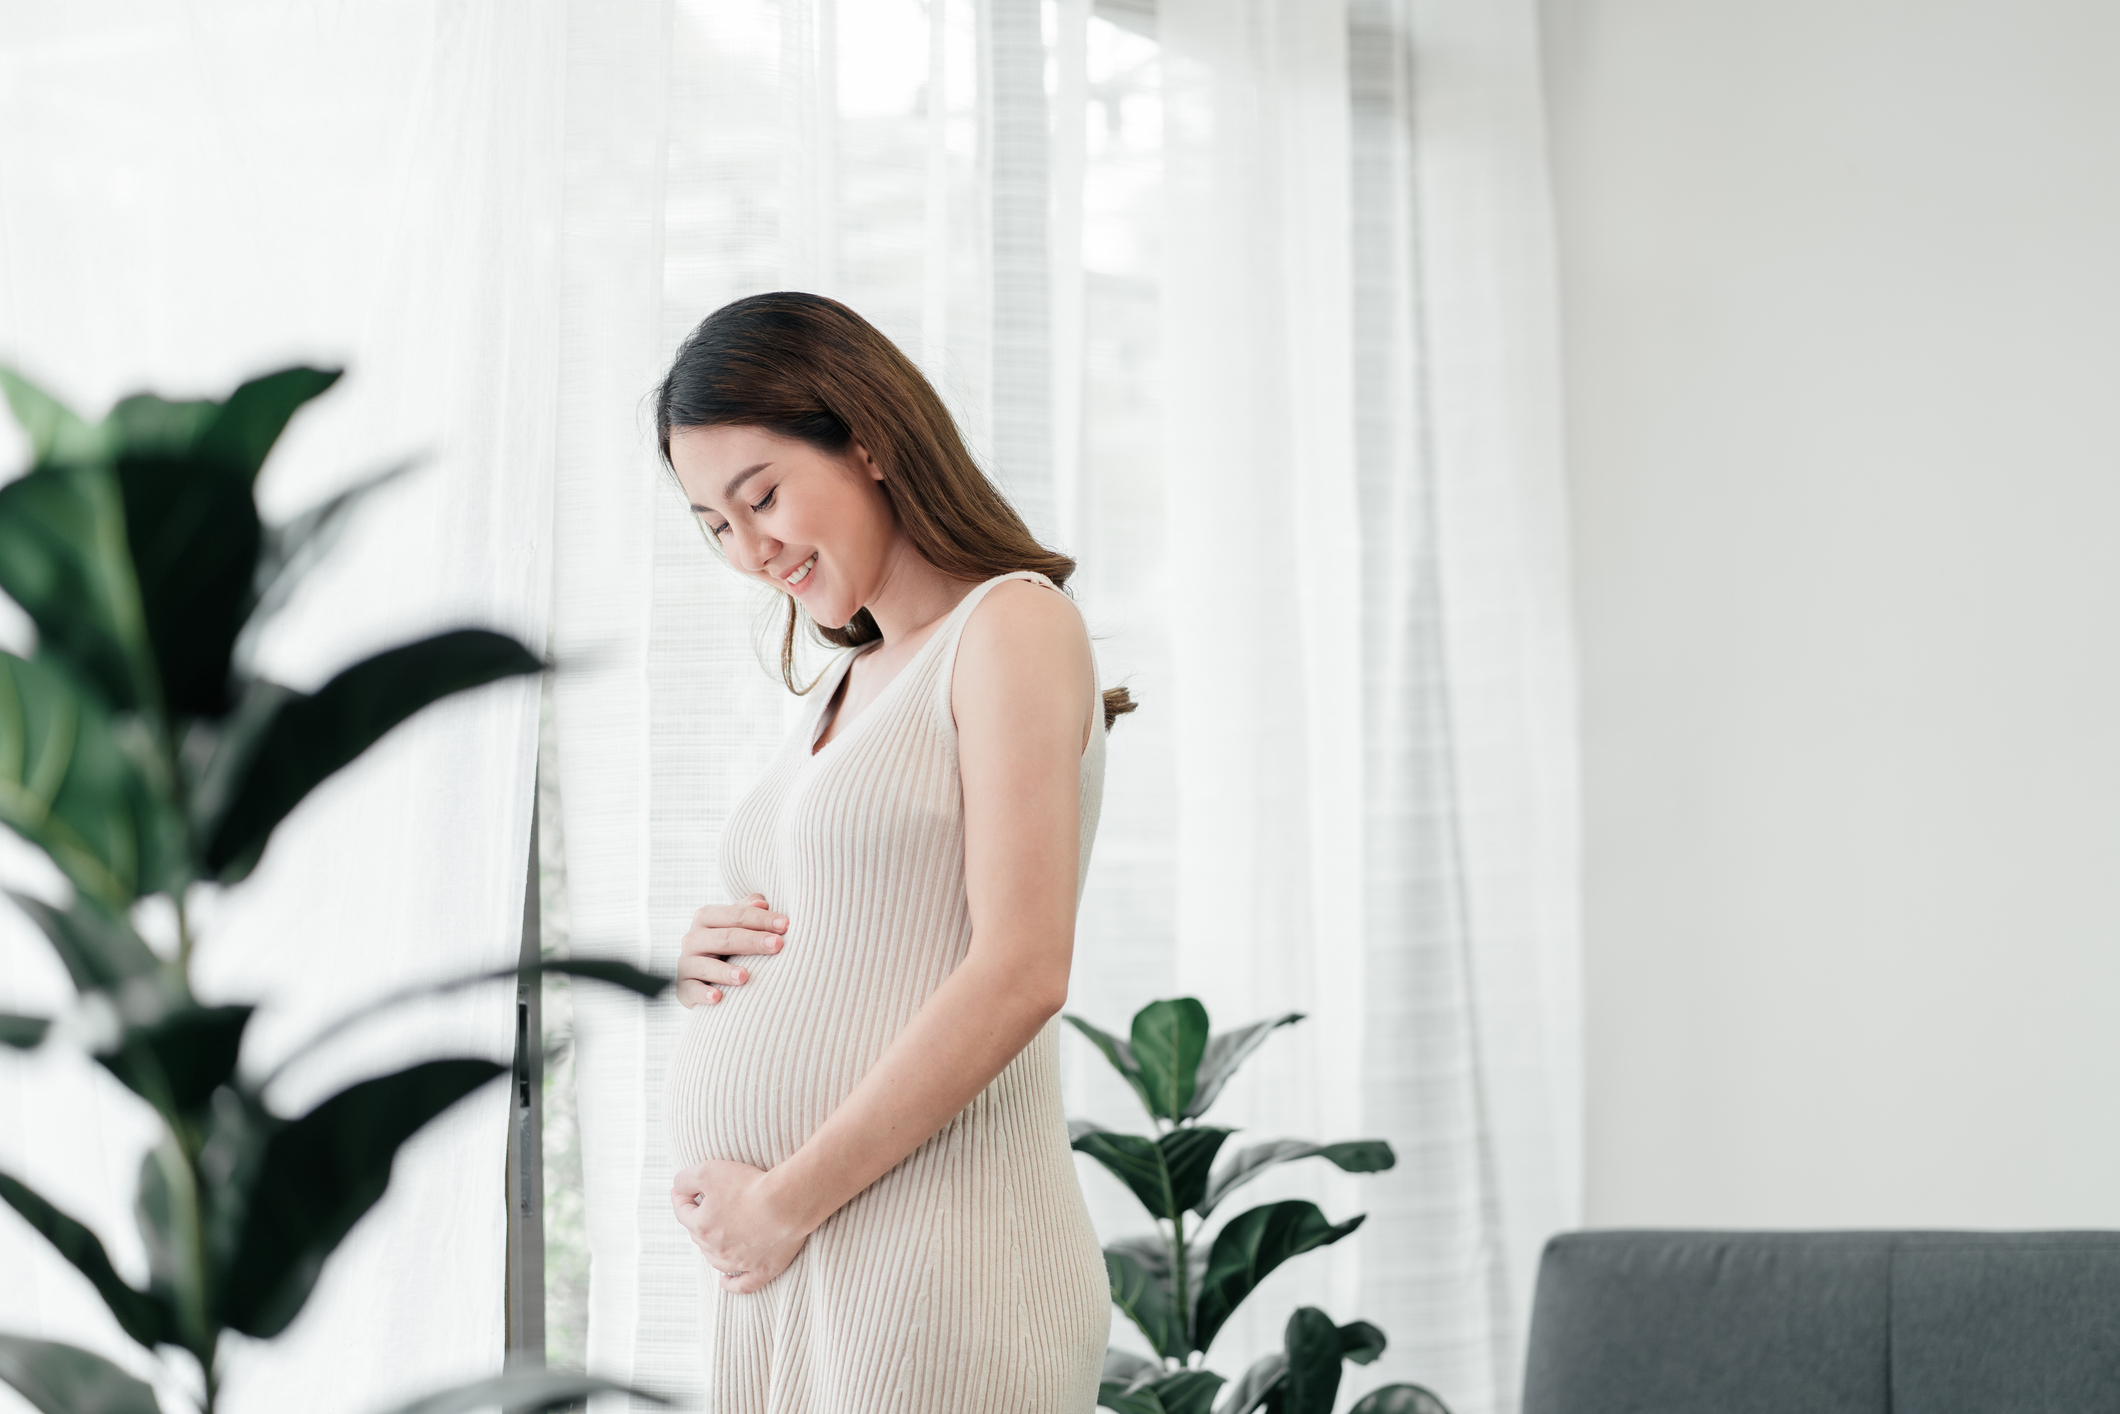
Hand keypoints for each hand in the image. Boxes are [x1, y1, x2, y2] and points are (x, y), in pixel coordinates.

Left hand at [670, 1159, 813, 1294]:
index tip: (680, 1190)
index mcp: (702, 1226)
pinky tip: (724, 1282)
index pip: (683, 1212)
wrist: (787, 1202)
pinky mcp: (763, 1269)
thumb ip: (685, 1179)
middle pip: (699, 1235)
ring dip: (711, 1248)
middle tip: (704, 1205)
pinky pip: (743, 1285)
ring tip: (713, 1237)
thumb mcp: (709, 1171)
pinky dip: (732, 1284)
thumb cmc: (750, 1185)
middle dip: (698, 1220)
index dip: (680, 1198)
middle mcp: (717, 1248)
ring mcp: (740, 1262)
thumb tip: (677, 1189)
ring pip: (715, 1259)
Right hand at [677, 893, 789, 1006]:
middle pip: (725, 938)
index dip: (761, 919)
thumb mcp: (736, 924)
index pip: (736, 914)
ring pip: (706, 966)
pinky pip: (692, 990)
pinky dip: (703, 994)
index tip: (785, 925)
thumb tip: (762, 902)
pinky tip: (718, 998)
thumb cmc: (729, 944)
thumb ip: (747, 910)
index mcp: (706, 917)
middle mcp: (693, 939)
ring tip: (745, 976)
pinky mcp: (683, 988)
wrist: (704, 974)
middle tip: (777, 945)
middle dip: (753, 941)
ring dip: (725, 971)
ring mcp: (687, 964)